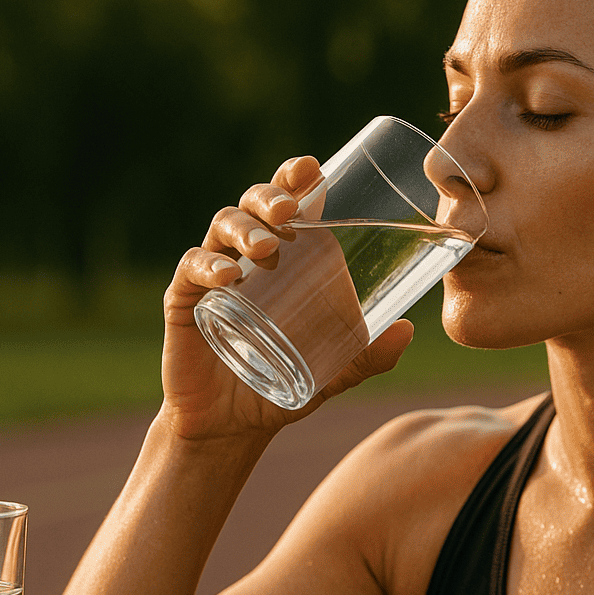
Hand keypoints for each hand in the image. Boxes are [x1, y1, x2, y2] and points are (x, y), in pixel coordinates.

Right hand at [159, 156, 414, 440]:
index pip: (287, 204)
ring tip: (267, 246)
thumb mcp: (335, 370)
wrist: (233, 426)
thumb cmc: (283, 382)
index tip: (312, 168)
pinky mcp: (185, 300)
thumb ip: (370, 354)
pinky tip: (228, 276)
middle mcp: (246, 256)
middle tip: (290, 211)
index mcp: (283, 258)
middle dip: (270, 196)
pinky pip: (191, 269)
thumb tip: (408, 331)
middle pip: (253, 204)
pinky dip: (208, 266)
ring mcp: (213, 275)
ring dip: (245, 228)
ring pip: (223, 227)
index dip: (295, 179)